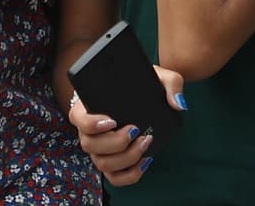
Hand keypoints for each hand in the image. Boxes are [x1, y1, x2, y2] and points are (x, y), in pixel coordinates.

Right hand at [68, 65, 185, 185]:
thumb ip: (171, 83)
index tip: (112, 121)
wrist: (149, 98)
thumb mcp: (158, 76)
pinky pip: (114, 178)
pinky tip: (145, 161)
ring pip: (101, 163)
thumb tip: (178, 103)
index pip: (76, 117)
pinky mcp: (112, 162)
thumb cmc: (143, 85)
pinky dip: (130, 175)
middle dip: (114, 142)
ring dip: (125, 158)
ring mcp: (99, 149)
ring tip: (145, 142)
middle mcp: (89, 130)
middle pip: (89, 144)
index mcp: (88, 105)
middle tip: (136, 130)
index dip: (90, 123)